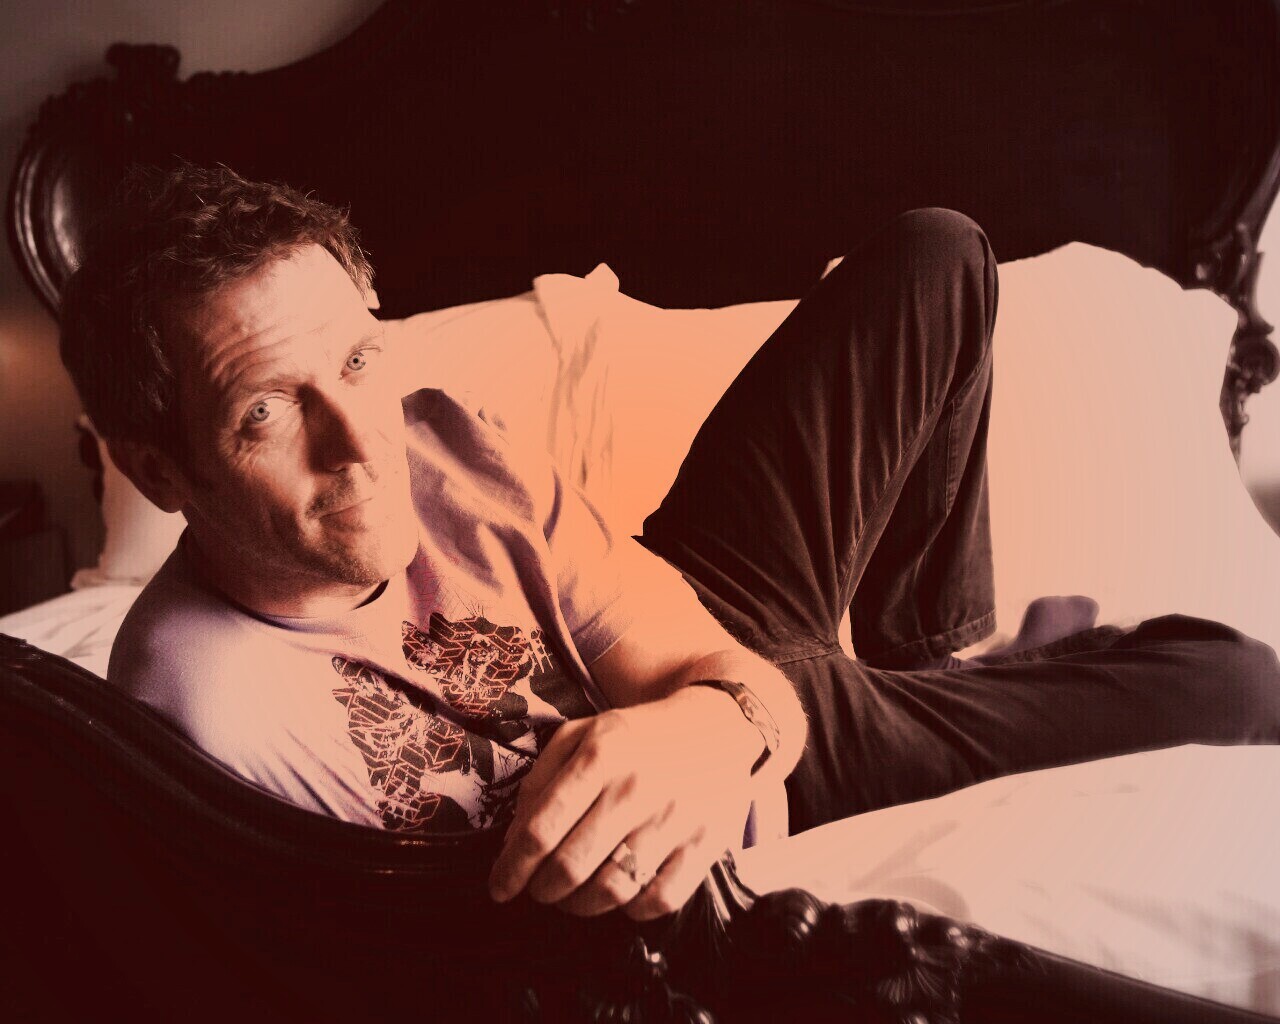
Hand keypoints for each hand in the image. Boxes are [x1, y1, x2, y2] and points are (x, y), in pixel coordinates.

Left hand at [487, 686, 760, 920]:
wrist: (719, 725)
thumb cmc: (640, 735)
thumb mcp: (584, 733)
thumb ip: (542, 778)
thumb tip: (515, 839)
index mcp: (600, 755)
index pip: (541, 830)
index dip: (511, 868)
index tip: (499, 887)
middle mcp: (636, 787)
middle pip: (570, 866)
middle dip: (542, 889)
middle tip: (538, 889)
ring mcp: (674, 819)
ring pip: (610, 890)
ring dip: (579, 905)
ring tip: (571, 895)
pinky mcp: (705, 845)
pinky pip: (657, 900)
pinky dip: (630, 909)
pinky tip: (620, 893)